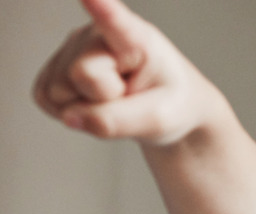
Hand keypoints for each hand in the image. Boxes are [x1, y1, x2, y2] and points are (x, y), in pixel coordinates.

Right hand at [33, 0, 225, 146]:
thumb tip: (71, 117)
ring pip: (58, 91)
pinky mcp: (53, 66)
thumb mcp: (159, 119)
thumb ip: (118, 121)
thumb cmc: (170, 103)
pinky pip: (46, 99)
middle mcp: (97, 33)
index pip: (115, 21)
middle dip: (103, 100)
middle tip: (128, 96)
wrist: (165, 107)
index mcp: (136, 38)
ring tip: (114, 98)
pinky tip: (93, 102)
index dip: (101, 8)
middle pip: (81, 76)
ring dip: (85, 108)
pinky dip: (70, 112)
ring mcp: (71, 47)